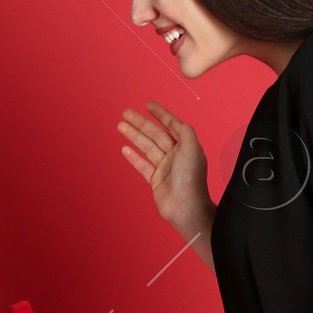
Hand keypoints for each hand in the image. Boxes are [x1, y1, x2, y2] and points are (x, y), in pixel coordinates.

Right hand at [118, 101, 213, 241]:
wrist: (186, 207)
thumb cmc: (191, 178)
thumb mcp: (192, 148)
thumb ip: (184, 131)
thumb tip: (176, 121)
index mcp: (185, 146)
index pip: (171, 124)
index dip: (160, 114)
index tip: (148, 105)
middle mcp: (175, 155)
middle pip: (154, 134)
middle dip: (140, 123)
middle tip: (126, 113)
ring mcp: (164, 168)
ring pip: (146, 147)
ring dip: (133, 136)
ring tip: (120, 126)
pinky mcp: (155, 180)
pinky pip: (142, 165)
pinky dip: (133, 157)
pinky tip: (125, 149)